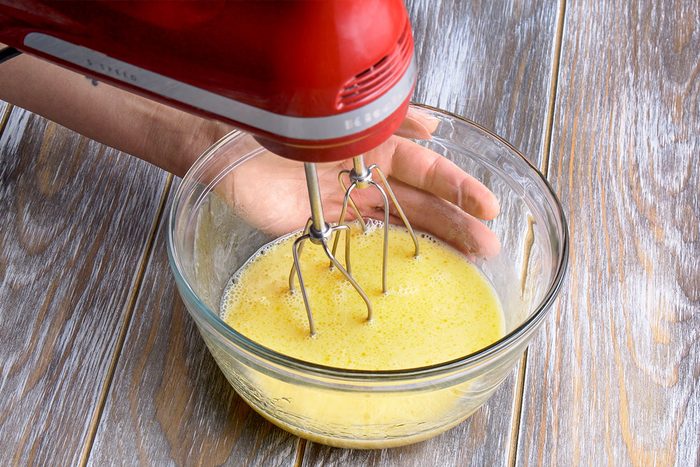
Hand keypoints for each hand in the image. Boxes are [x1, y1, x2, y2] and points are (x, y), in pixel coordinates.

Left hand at [226, 108, 500, 257]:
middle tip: (488, 248)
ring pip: (401, 225)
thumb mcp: (337, 119)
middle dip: (457, 223)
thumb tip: (434, 127)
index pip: (426, 170)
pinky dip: (392, 253)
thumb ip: (384, 119)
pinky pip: (366, 241)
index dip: (458, 189)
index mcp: (375, 146)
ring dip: (435, 242)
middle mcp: (368, 176)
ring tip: (470, 260)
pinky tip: (418, 265)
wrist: (225, 153)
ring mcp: (349, 204)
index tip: (488, 208)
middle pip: (422, 202)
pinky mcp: (326, 228)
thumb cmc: (279, 129)